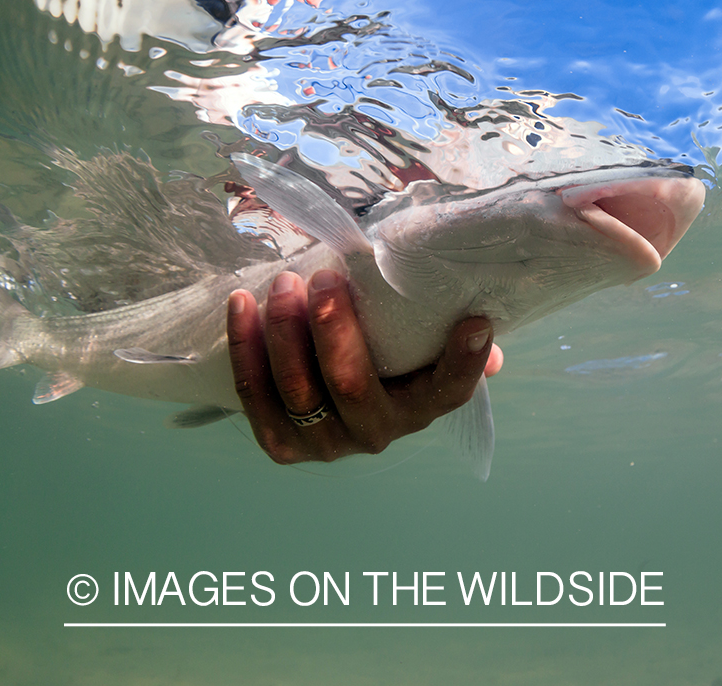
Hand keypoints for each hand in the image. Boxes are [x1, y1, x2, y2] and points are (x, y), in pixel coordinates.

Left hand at [227, 269, 503, 463]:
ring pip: (298, 390)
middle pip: (352, 385)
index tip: (474, 321)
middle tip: (326, 276)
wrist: (327, 403)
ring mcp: (325, 444)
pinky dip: (246, 347)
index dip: (464, 362)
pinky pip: (255, 394)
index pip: (450, 391)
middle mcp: (376, 434)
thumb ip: (446, 334)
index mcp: (419, 409)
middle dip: (334, 326)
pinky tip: (242, 304)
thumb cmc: (383, 360)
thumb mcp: (418, 347)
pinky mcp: (280, 443)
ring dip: (285, 331)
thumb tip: (480, 318)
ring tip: (284, 283)